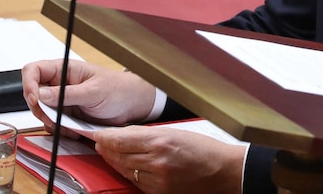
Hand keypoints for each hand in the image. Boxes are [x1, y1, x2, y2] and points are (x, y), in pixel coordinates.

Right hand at [22, 59, 156, 130]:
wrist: (132, 104)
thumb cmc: (118, 89)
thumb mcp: (94, 91)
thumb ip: (67, 94)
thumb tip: (41, 94)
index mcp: (65, 70)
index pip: (34, 70)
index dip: (29, 84)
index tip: (35, 100)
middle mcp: (60, 84)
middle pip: (33, 94)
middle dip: (41, 109)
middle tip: (55, 118)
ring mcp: (61, 100)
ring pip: (41, 112)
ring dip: (51, 122)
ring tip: (69, 125)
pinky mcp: (66, 114)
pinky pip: (52, 123)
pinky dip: (59, 129)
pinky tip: (74, 130)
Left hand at [94, 125, 246, 193]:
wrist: (224, 173)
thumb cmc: (206, 150)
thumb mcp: (178, 133)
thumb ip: (150, 134)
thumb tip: (127, 134)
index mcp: (161, 142)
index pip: (122, 139)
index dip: (106, 137)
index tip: (98, 134)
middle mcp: (156, 162)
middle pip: (120, 155)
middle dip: (107, 148)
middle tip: (100, 142)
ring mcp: (156, 180)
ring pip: (124, 169)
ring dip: (114, 161)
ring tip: (108, 153)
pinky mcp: (158, 193)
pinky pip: (136, 182)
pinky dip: (128, 173)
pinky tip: (125, 166)